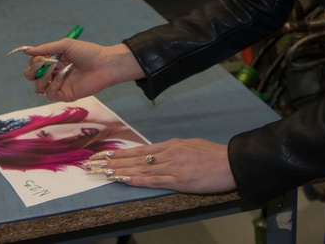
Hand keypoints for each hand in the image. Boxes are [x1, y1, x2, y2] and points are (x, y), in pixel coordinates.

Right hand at [16, 40, 144, 101]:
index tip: (41, 57)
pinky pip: (50, 94)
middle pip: (33, 76)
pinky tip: (60, 79)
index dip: (34, 61)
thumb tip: (25, 50)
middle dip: (32, 72)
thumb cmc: (87, 52)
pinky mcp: (65, 94)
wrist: (104, 64)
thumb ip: (46, 48)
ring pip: (39, 87)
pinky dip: (51, 87)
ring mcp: (59, 84)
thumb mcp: (65, 45)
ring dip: (42, 78)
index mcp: (54, 60)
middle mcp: (55, 72)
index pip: (35, 63)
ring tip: (53, 71)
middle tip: (41, 66)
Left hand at [84, 138, 235, 194]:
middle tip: (92, 163)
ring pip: (139, 168)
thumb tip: (160, 154)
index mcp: (171, 145)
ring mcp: (172, 165)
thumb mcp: (191, 147)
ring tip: (101, 172)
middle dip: (111, 161)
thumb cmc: (214, 156)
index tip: (104, 156)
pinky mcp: (179, 179)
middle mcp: (168, 152)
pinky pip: (153, 179)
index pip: (139, 150)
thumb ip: (174, 151)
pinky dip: (136, 179)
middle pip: (134, 157)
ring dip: (118, 170)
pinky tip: (123, 179)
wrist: (231, 162)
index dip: (120, 153)